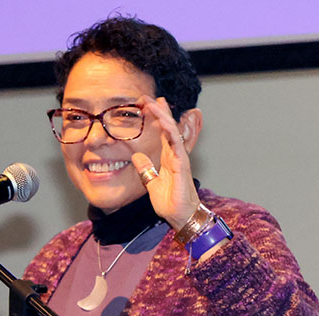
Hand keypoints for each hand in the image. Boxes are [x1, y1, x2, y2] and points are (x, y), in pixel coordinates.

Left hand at [130, 96, 200, 230]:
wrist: (179, 215)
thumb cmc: (170, 202)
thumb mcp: (151, 182)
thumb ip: (145, 169)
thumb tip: (136, 157)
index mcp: (168, 158)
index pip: (161, 133)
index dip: (155, 119)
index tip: (145, 105)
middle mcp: (174, 155)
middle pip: (167, 127)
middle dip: (159, 111)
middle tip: (149, 96)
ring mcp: (180, 158)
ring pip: (173, 132)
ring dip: (164, 116)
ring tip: (156, 102)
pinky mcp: (182, 165)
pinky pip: (177, 145)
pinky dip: (172, 133)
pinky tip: (166, 122)